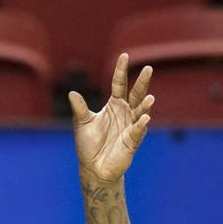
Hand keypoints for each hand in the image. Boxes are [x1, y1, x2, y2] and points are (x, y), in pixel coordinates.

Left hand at [70, 54, 154, 184]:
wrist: (93, 167)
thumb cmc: (89, 145)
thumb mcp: (82, 123)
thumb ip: (80, 108)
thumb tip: (72, 93)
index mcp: (114, 105)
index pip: (119, 84)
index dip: (121, 71)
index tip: (124, 56)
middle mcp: (125, 113)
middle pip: (135, 94)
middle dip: (142, 82)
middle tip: (148, 68)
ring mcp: (130, 126)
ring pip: (140, 112)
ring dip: (145, 105)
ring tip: (150, 98)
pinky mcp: (132, 141)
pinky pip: (137, 131)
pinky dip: (140, 125)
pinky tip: (144, 118)